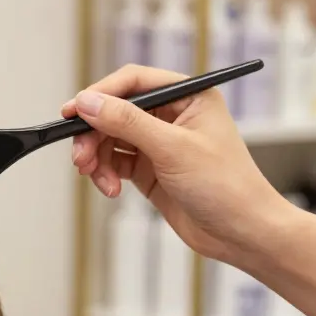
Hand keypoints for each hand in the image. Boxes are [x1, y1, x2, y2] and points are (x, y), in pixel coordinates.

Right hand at [61, 64, 289, 264]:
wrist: (242, 233)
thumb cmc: (226, 186)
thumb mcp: (173, 149)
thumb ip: (127, 123)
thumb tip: (88, 103)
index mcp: (188, 96)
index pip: (133, 82)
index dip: (100, 94)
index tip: (73, 111)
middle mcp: (172, 115)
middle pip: (115, 111)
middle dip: (94, 134)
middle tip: (80, 157)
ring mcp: (159, 143)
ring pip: (110, 138)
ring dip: (97, 158)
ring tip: (97, 179)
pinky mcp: (150, 169)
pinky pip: (114, 162)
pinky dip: (105, 174)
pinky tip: (111, 189)